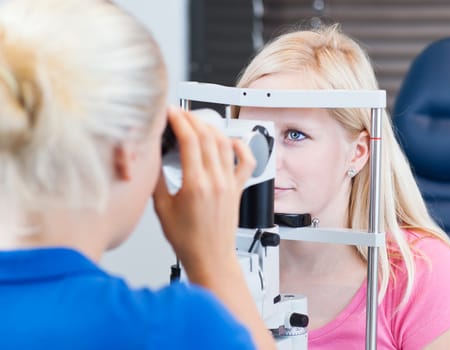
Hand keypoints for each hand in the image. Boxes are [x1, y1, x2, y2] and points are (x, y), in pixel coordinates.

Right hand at [153, 107, 254, 278]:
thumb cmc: (188, 240)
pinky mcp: (238, 188)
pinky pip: (246, 162)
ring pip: (224, 143)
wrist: (211, 257)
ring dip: (211, 127)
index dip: (178, 120)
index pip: (189, 140)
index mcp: (196, 185)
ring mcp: (229, 183)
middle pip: (207, 136)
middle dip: (192, 118)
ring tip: (197, 122)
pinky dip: (240, 146)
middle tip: (179, 113)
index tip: (170, 112)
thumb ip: (157, 181)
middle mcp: (216, 181)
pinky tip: (231, 141)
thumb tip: (153, 159)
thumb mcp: (162, 208)